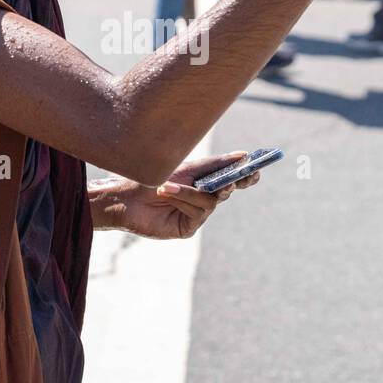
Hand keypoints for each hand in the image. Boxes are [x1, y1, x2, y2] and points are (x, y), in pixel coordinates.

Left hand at [89, 151, 262, 239]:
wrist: (126, 197)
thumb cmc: (152, 178)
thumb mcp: (186, 167)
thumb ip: (215, 163)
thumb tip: (243, 155)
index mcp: (204, 182)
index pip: (231, 179)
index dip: (246, 176)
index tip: (257, 169)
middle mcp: (203, 199)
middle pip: (226, 191)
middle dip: (231, 183)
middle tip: (238, 178)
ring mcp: (197, 215)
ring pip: (211, 201)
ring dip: (190, 191)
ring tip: (167, 186)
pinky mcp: (188, 228)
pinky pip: (198, 212)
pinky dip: (183, 199)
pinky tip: (166, 193)